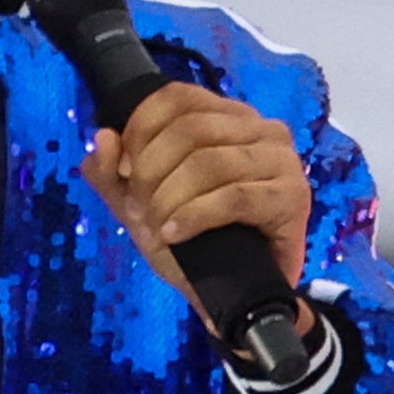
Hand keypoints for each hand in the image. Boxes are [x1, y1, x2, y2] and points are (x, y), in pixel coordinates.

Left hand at [79, 79, 317, 300]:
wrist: (235, 295)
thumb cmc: (196, 242)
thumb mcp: (142, 205)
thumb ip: (112, 174)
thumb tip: (101, 138)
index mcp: (227, 117)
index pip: (176, 98)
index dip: (139, 131)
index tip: (124, 172)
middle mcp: (260, 128)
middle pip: (189, 129)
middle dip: (150, 173)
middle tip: (138, 210)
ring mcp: (281, 161)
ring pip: (208, 163)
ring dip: (168, 199)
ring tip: (157, 229)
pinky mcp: (292, 197)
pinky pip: (233, 198)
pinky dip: (193, 217)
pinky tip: (175, 234)